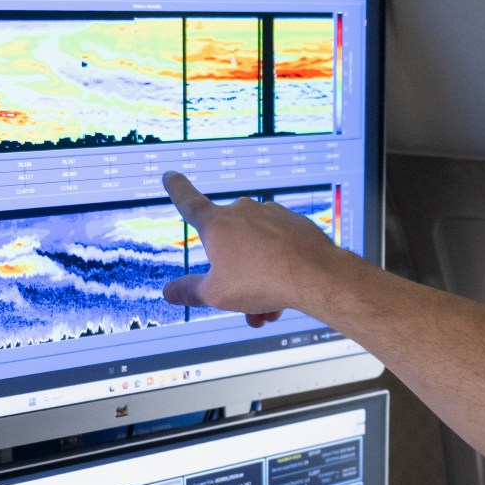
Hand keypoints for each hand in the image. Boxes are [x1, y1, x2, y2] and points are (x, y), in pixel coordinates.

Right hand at [162, 172, 352, 326]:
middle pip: (230, 246)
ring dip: (259, 278)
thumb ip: (190, 291)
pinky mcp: (295, 223)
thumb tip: (168, 292)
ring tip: (268, 309)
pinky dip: (279, 268)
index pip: (188, 202)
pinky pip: (279, 247)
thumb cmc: (261, 282)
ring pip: (257, 250)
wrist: (315, 275)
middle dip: (233, 274)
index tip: (170, 175)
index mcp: (217, 224)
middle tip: (244, 304)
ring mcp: (271, 214)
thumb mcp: (216, 295)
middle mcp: (243, 211)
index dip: (176, 189)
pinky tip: (288, 291)